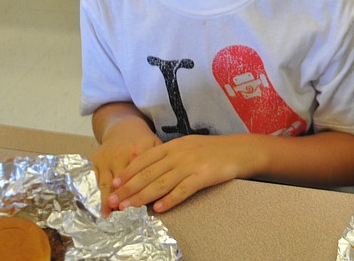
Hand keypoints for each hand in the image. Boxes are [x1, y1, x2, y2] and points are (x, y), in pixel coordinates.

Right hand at [90, 116, 160, 216]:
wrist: (124, 128)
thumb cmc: (144, 142)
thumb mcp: (156, 146)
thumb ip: (159, 163)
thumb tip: (163, 181)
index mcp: (139, 151)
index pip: (140, 176)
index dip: (139, 192)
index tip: (139, 207)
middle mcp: (120, 155)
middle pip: (121, 182)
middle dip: (121, 198)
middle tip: (121, 214)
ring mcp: (106, 158)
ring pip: (105, 182)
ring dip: (105, 199)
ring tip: (106, 214)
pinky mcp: (94, 160)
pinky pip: (92, 179)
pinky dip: (93, 193)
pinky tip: (94, 205)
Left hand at [107, 134, 257, 213]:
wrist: (239, 150)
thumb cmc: (212, 150)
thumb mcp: (186, 145)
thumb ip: (164, 152)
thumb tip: (137, 158)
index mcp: (173, 145)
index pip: (145, 160)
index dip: (128, 173)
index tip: (114, 185)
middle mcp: (179, 154)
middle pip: (149, 173)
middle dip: (129, 188)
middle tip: (114, 201)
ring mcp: (191, 164)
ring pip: (161, 183)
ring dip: (143, 197)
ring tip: (129, 208)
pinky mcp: (203, 176)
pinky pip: (183, 190)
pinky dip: (169, 199)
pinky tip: (159, 208)